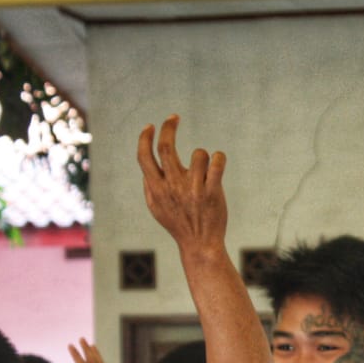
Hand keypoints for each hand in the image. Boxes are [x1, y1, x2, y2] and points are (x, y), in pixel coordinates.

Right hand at [136, 115, 226, 252]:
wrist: (200, 245)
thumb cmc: (178, 224)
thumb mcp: (156, 208)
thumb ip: (149, 187)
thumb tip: (147, 166)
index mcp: (156, 189)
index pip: (144, 157)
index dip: (145, 138)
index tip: (150, 126)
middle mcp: (172, 187)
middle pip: (166, 147)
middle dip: (168, 127)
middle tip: (173, 117)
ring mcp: (193, 189)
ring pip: (198, 154)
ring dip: (202, 155)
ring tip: (205, 168)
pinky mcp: (212, 192)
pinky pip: (217, 163)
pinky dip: (219, 158)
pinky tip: (218, 163)